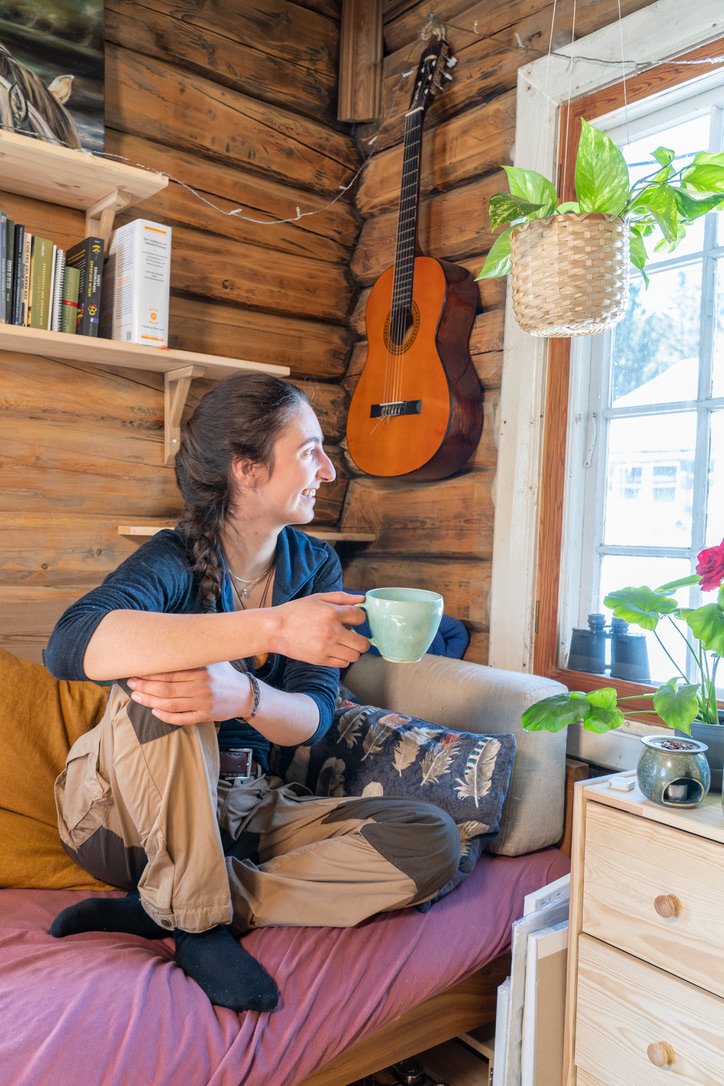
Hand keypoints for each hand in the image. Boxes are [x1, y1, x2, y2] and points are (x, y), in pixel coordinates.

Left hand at [127, 662, 252, 725]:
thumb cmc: (222, 674)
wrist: (243, 695)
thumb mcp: (212, 658)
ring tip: (136, 696)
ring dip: (150, 701)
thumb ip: (193, 651)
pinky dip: (165, 716)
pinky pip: (181, 718)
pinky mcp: (205, 716)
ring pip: (170, 704)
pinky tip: (154, 711)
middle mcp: (202, 686)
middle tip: (130, 683)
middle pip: (166, 688)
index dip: (150, 672)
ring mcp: (204, 703)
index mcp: (202, 669)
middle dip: (144, 686)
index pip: (170, 671)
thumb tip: (168, 636)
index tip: (136, 669)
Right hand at [269, 591, 368, 666]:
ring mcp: (326, 648)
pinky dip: (342, 658)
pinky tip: (334, 650)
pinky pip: (343, 664)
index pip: (361, 618)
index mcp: (332, 613)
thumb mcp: (317, 598)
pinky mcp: (320, 660)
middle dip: (361, 638)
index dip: (359, 618)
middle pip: (363, 643)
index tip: (352, 619)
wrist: (275, 629)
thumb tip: (362, 599)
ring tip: (343, 643)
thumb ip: (341, 597)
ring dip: (352, 650)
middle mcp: (332, 632)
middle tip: (352, 635)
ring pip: (355, 656)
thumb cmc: (295, 611)